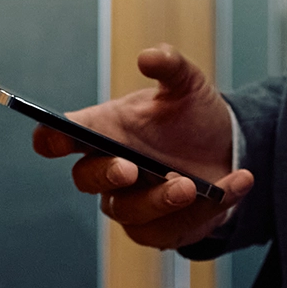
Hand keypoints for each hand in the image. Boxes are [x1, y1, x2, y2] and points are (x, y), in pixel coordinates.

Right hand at [33, 45, 253, 248]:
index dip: (51, 139)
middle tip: (130, 168)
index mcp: (104, 132)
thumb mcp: (187, 85)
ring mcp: (133, 204)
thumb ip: (170, 66)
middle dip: (106, 175)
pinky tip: (235, 184)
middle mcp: (110, 170)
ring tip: (190, 185)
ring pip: (130, 213)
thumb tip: (148, 57)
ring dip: (159, 200)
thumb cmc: (192, 117)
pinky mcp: (161, 230)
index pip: (59, 138)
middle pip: (88, 180)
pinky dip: (206, 210)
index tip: (57, 138)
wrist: (229, 150)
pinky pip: (172, 230)